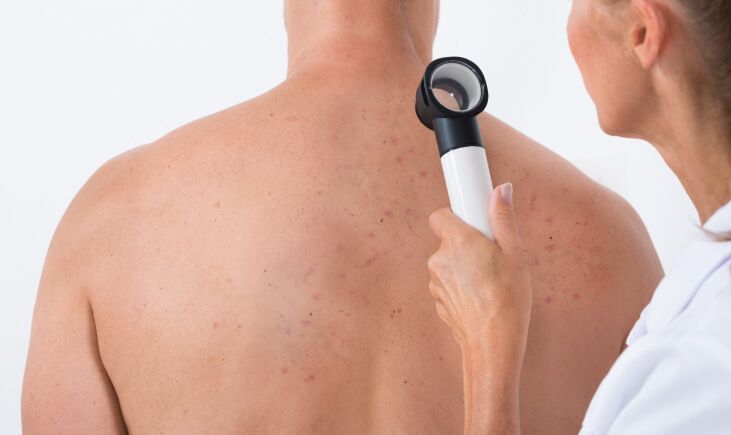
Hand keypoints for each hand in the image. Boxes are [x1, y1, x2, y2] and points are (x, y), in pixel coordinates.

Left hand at [427, 183, 531, 433]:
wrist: (492, 343)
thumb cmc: (507, 299)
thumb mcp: (515, 254)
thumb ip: (503, 218)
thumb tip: (502, 190)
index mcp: (457, 241)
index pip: (440, 215)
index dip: (456, 216)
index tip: (473, 222)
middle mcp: (439, 259)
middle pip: (447, 240)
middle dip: (465, 245)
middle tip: (490, 256)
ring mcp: (435, 282)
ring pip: (447, 264)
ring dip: (463, 268)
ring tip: (488, 282)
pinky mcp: (437, 301)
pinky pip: (447, 285)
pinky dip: (460, 287)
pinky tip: (480, 297)